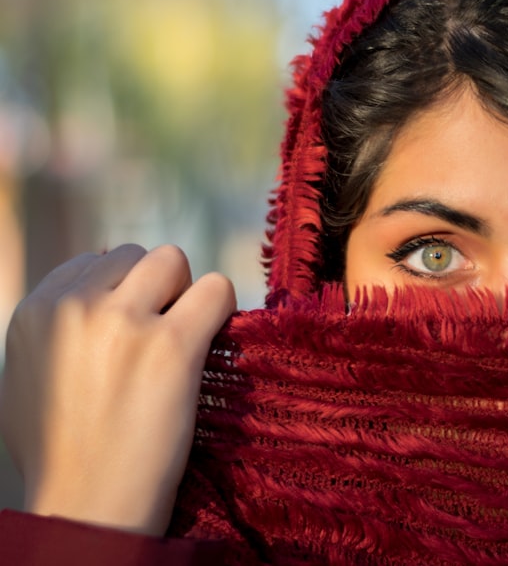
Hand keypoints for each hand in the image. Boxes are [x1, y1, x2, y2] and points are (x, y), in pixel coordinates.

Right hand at [1, 244, 235, 535]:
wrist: (86, 507)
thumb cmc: (60, 453)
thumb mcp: (28, 375)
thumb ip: (55, 328)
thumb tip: (89, 287)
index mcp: (36, 309)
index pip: (97, 261)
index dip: (126, 292)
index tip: (136, 327)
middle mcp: (75, 305)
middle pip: (139, 257)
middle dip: (158, 289)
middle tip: (165, 335)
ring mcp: (123, 321)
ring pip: (175, 261)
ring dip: (188, 294)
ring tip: (187, 338)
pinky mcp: (172, 345)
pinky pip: (218, 289)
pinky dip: (223, 309)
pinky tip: (214, 341)